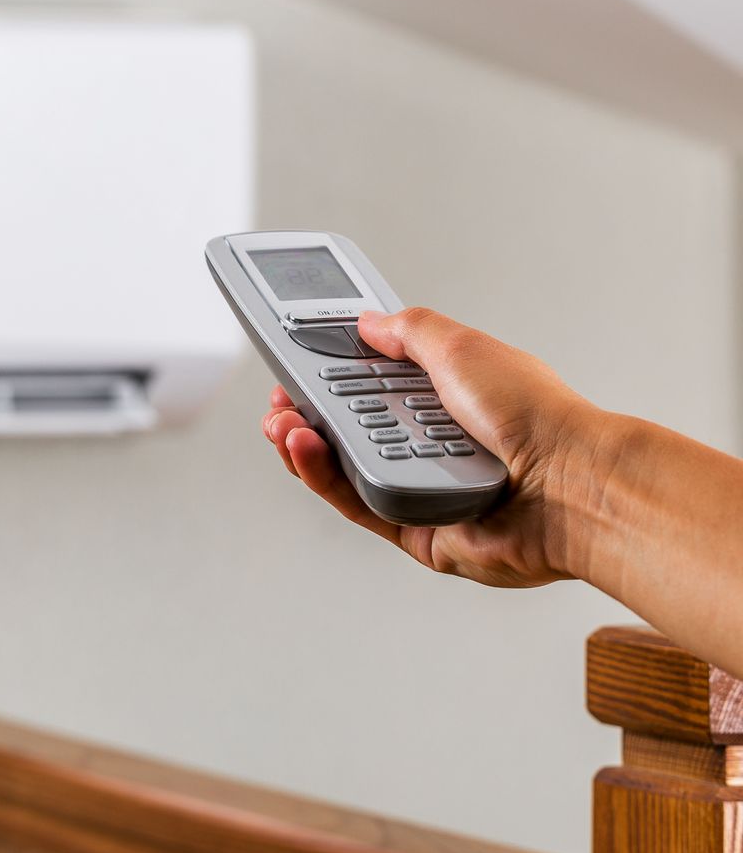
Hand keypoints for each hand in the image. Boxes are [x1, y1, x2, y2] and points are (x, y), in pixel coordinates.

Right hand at [261, 307, 603, 586]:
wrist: (572, 485)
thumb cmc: (538, 417)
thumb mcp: (461, 347)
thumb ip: (408, 330)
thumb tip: (368, 321)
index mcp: (446, 397)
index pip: (373, 380)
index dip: (331, 370)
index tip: (295, 358)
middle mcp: (433, 443)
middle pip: (350, 426)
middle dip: (306, 408)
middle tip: (280, 394)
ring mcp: (424, 487)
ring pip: (344, 467)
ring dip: (304, 443)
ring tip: (283, 422)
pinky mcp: (416, 530)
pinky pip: (356, 503)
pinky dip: (323, 475)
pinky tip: (304, 448)